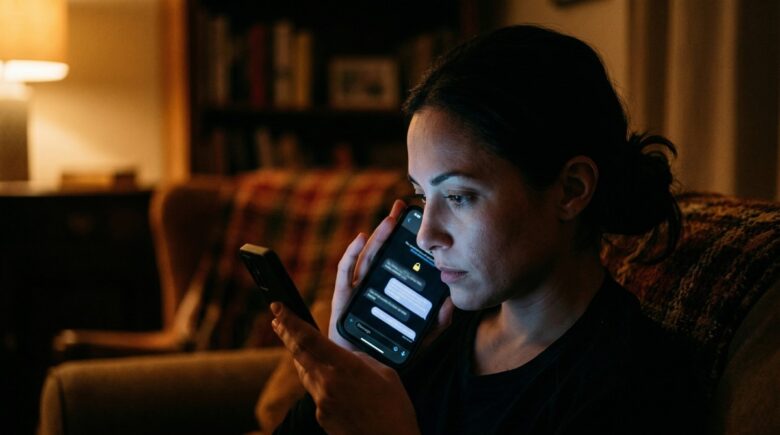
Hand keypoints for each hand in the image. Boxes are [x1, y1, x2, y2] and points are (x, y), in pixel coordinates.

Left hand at [272, 302, 420, 434]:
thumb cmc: (395, 409)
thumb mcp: (385, 373)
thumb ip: (360, 360)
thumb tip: (345, 357)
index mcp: (344, 367)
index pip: (309, 338)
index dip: (290, 321)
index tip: (278, 308)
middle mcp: (327, 384)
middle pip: (298, 354)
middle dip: (286, 334)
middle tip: (277, 320)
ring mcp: (321, 402)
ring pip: (305, 373)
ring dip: (301, 357)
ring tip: (297, 344)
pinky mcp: (321, 417)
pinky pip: (316, 393)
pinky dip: (321, 383)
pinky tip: (334, 384)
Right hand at [329, 199, 454, 350]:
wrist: (363, 375)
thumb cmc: (388, 356)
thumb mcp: (419, 339)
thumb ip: (436, 324)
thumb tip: (451, 302)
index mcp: (388, 292)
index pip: (398, 261)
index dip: (405, 241)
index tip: (417, 221)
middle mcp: (372, 288)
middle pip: (382, 253)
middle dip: (391, 229)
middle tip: (403, 208)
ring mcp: (356, 292)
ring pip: (367, 258)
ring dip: (377, 236)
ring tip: (390, 219)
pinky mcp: (342, 300)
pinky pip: (345, 273)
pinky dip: (351, 254)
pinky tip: (360, 239)